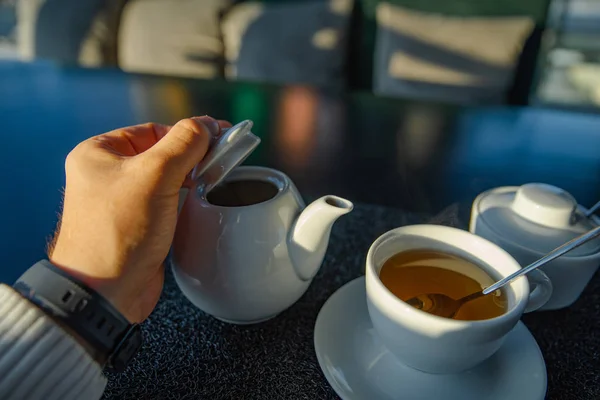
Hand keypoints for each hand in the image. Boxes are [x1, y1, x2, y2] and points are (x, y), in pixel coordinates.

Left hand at [49, 116, 230, 322]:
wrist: (105, 292)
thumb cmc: (118, 232)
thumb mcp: (154, 176)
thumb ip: (183, 144)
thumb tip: (206, 125)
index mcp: (99, 153)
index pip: (152, 130)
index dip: (187, 132)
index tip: (219, 134)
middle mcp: (107, 175)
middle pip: (160, 153)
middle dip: (191, 155)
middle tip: (221, 156)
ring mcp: (122, 201)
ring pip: (165, 178)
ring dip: (189, 176)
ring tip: (213, 176)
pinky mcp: (137, 224)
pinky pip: (165, 201)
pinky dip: (184, 197)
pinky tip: (200, 197)